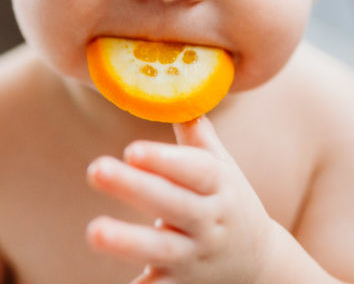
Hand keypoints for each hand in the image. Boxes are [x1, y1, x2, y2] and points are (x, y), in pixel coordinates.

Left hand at [85, 116, 278, 283]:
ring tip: (93, 231)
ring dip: (127, 242)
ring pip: (161, 250)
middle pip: (172, 204)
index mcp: (220, 187)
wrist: (260, 267)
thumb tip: (177, 87)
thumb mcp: (223, 168)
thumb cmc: (228, 202)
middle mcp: (210, 222)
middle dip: (135, 188)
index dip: (165, 160)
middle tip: (95, 169)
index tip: (131, 148)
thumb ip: (198, 135)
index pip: (194, 171)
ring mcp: (195, 257)